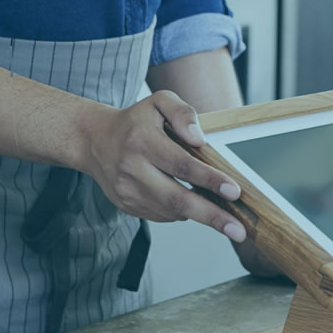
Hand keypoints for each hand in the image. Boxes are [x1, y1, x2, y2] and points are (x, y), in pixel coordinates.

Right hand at [80, 90, 247, 241]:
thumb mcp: (159, 102)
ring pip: (171, 211)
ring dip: (199, 214)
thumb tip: (199, 139)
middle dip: (211, 216)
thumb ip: (182, 112)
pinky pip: (163, 215)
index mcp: (142, 141)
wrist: (95, 141)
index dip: (210, 180)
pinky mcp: (127, 205)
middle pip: (177, 198)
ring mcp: (128, 191)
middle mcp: (132, 169)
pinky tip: (191, 202)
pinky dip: (181, 212)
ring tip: (222, 217)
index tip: (234, 191)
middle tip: (237, 230)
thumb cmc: (135, 121)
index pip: (181, 165)